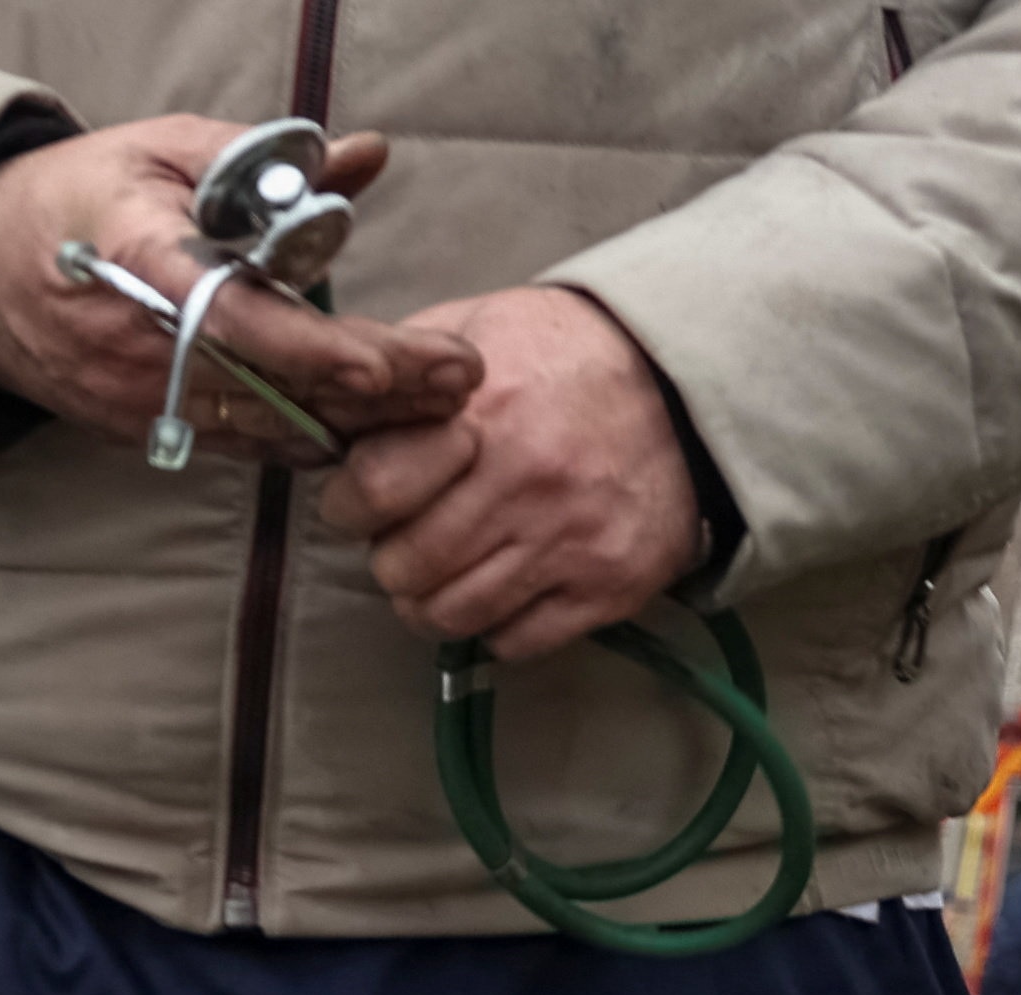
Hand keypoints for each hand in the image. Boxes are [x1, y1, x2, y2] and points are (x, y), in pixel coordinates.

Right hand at [0, 117, 475, 463]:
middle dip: (372, 390)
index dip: (311, 349)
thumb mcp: (163, 150)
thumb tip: (366, 157)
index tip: (383, 364)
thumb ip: (267, 160)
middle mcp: (137, 346)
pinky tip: (369, 427)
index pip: (234, 319)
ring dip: (353, 420)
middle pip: (269, 385)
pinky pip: (237, 443)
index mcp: (141, 264)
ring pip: (261, 426)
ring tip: (440, 404)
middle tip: (460, 378)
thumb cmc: (78, 198)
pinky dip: (305, 436)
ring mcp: (136, 398)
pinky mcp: (141, 427)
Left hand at [316, 286, 701, 661]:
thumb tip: (332, 404)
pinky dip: (498, 624)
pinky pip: (515, 641)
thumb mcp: (483, 327)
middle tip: (414, 538)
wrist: (689, 385)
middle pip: (403, 569)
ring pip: (452, 616)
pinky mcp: (608, 585)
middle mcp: (528, 481)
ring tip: (452, 567)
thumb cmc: (566, 359)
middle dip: (395, 559)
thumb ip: (405, 368)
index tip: (368, 500)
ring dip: (437, 602)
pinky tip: (508, 582)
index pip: (372, 491)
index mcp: (486, 414)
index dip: (354, 505)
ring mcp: (571, 539)